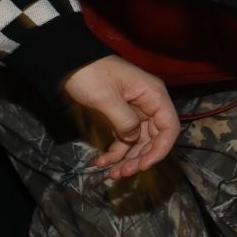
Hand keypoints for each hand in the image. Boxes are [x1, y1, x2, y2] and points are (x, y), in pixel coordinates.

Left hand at [60, 55, 180, 179]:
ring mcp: (136, 111)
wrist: (68, 63)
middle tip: (122, 173)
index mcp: (153, 95)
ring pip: (139, 142)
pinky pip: (124, 138)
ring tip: (111, 174)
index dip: (160, 149)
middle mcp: (149, 104)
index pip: (169, 127)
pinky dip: (115, 152)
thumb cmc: (90, 75)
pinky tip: (102, 162)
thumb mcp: (105, 98)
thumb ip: (124, 121)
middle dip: (140, 158)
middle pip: (154, 138)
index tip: (143, 166)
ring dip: (127, 159)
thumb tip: (133, 139)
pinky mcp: (121, 116)